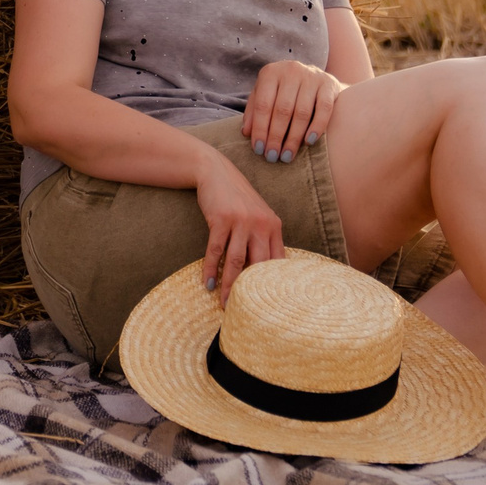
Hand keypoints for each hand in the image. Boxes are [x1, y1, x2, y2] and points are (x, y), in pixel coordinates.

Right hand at [196, 161, 284, 300]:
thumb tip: (263, 276)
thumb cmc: (237, 199)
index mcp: (274, 226)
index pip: (278, 262)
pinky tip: (207, 283)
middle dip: (252, 291)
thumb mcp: (257, 217)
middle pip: (259, 266)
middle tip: (246, 312)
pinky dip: (211, 269)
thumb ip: (263, 240)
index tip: (269, 306)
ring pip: (237, 261)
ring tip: (225, 304)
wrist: (216, 172)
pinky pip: (215, 250)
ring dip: (229, 285)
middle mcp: (262, 224)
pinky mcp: (221, 218)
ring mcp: (241, 220)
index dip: (273, 285)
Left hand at [243, 59, 341, 163]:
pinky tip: (309, 142)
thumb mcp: (266, 94)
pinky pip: (324, 109)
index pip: (262, 105)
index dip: (260, 129)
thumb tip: (246, 133)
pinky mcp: (329, 84)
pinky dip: (317, 127)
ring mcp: (311, 76)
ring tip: (287, 156)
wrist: (316, 77)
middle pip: (282, 110)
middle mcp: (291, 71)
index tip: (259, 149)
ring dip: (294, 137)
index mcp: (270, 73)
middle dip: (276, 137)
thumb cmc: (285, 90)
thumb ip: (254, 110)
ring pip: (302, 112)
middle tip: (273, 156)